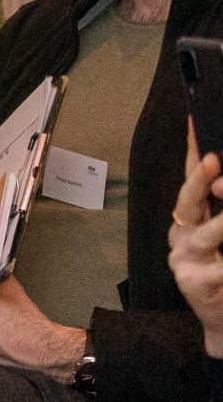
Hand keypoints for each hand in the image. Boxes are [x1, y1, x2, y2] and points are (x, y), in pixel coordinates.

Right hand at [170, 131, 222, 356]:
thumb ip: (221, 211)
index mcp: (190, 219)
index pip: (191, 178)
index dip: (192, 149)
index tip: (196, 120)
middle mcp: (182, 234)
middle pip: (188, 199)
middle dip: (202, 177)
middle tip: (216, 160)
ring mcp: (184, 258)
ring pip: (208, 232)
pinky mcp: (192, 281)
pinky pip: (221, 265)